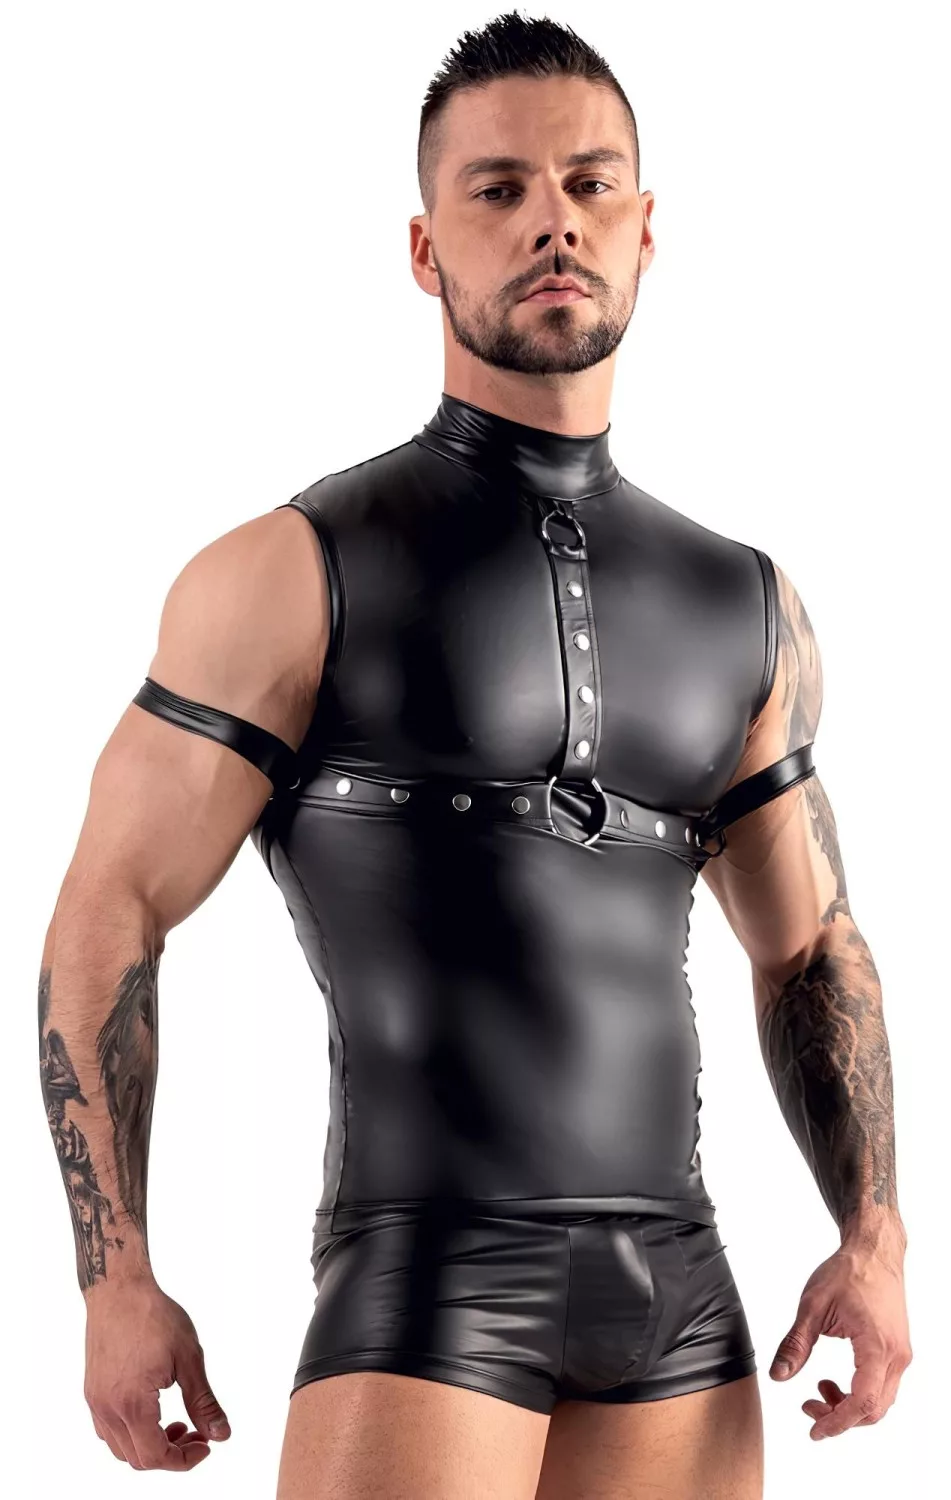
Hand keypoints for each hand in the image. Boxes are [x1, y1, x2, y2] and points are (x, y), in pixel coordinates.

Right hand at [84, 1276, 230, 1469]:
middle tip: (196, 1434)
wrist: (118, 1289)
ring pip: (120, 1448)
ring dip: (149, 1446)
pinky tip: (152, 1412)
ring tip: (176, 1424)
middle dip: (170, 1455)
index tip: (206, 1445)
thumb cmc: (153, 1316)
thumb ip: (203, 1401)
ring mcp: (96, 1402)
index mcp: (133, 1404)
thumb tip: (221, 1434)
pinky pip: (108, 1430)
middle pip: (137, 1459)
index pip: (155, 1457)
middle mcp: (108, 1409)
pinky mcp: (92, 1391)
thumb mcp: (189, 1358)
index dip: (184, 1460)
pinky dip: (132, 1433)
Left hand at [769, 1233, 911, 1439]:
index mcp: (877, 1346)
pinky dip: (859, 1393)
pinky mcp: (896, 1350)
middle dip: (840, 1417)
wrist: (874, 1252)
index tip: (814, 1429)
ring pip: (880, 1401)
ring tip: (819, 1389)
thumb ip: (796, 1344)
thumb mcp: (813, 1306)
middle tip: (808, 1407)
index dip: (837, 1422)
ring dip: (850, 1406)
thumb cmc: (849, 1272)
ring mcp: (900, 1354)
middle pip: (873, 1410)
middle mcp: (896, 1356)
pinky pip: (882, 1386)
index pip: (862, 1402)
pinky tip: (836, 1380)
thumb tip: (779, 1375)